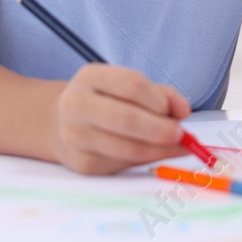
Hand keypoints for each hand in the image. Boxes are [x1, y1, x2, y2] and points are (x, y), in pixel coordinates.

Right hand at [48, 63, 191, 174]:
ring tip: (176, 145)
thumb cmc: (103, 100)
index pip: (131, 85)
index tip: (183, 111)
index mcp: (90, 77)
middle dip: (161, 130)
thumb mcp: (125, 85)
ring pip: (128, 148)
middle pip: (127, 119)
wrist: (58, 123)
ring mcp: (76, 137)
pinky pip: (123, 164)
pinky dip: (147, 159)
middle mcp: (77, 105)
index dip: (161, 100)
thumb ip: (159, 94)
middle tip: (182, 135)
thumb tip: (183, 110)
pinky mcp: (83, 164)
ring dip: (160, 149)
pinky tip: (156, 152)